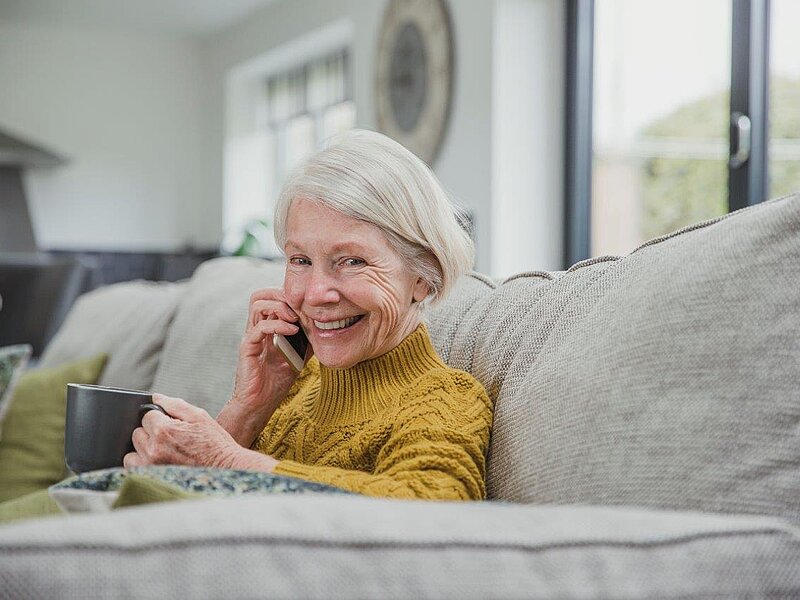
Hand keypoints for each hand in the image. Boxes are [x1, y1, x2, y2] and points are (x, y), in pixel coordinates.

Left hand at [124, 393, 245, 468]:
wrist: (225, 469)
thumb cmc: (214, 443)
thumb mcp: (199, 416)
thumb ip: (174, 404)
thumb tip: (156, 397)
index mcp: (164, 430)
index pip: (147, 416)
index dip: (160, 417)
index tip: (172, 425)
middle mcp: (153, 450)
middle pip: (137, 433)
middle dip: (151, 432)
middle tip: (171, 438)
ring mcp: (150, 467)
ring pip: (132, 453)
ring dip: (143, 450)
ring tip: (163, 452)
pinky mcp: (151, 480)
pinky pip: (133, 469)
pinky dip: (142, 465)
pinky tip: (158, 463)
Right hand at [232, 287, 310, 415]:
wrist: (260, 404)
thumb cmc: (277, 381)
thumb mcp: (299, 355)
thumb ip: (308, 339)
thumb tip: (326, 326)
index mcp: (267, 326)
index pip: (272, 297)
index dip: (289, 295)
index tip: (308, 305)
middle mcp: (256, 328)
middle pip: (261, 294)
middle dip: (282, 294)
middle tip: (300, 307)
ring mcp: (251, 336)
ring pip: (257, 304)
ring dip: (280, 305)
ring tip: (295, 317)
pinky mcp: (248, 348)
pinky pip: (259, 327)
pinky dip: (278, 324)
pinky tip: (293, 331)